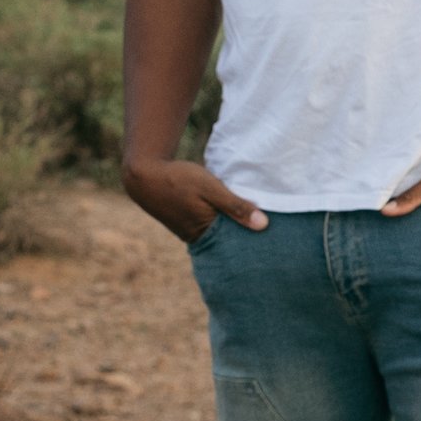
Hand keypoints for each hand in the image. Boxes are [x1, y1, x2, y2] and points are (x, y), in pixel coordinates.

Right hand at [122, 156, 267, 246]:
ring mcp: (191, 232)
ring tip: (259, 228)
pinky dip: (222, 223)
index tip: (277, 244)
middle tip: (275, 240)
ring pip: (220, 235)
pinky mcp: (187, 223)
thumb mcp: (210, 187)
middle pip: (229, 244)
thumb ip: (235, 205)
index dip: (255, 244)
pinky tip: (235, 216)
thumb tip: (263, 225)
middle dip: (247, 241)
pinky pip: (211, 228)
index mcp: (206, 232)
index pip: (238, 246)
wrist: (144, 174)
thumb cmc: (178, 178)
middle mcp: (198, 237)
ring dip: (234, 230)